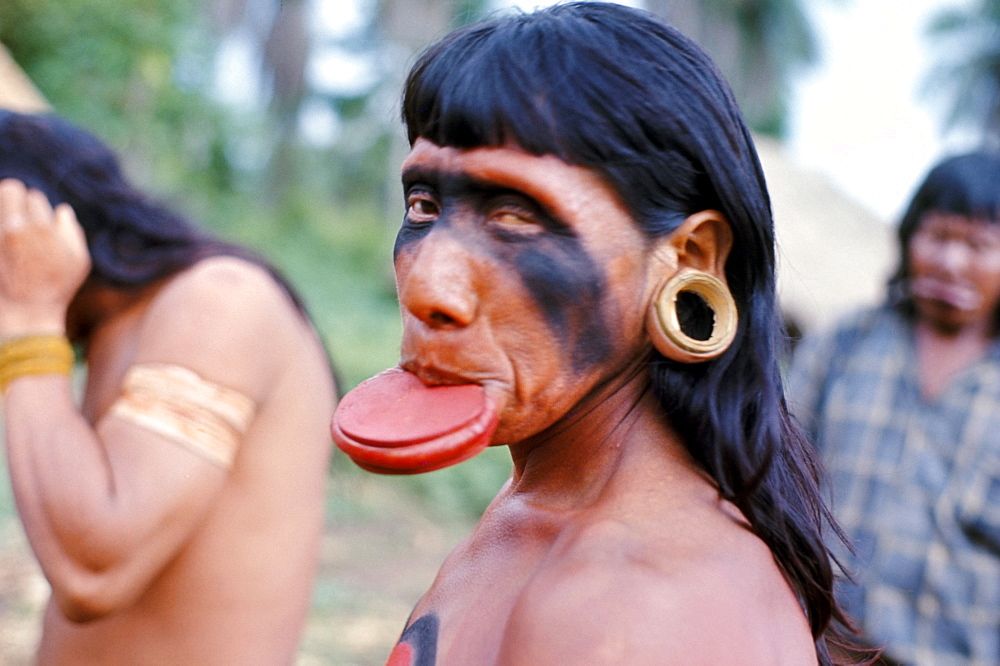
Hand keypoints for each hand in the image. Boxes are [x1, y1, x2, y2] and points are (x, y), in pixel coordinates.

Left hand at [0, 179, 90, 336]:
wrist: (25, 315)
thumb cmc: (56, 290)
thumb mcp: (78, 263)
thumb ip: (72, 232)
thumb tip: (61, 210)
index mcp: (42, 228)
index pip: (34, 196)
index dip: (36, 207)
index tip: (36, 220)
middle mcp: (14, 227)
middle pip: (8, 189)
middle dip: (13, 197)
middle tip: (15, 211)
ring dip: (2, 210)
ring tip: (8, 227)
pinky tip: (3, 242)